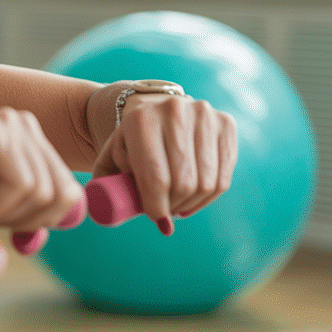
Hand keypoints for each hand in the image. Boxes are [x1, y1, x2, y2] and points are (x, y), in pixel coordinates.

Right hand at [0, 107, 83, 276]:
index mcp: (26, 142)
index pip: (69, 192)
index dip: (43, 221)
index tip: (4, 226)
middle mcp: (22, 126)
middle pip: (64, 193)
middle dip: (26, 220)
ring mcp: (8, 125)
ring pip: (44, 192)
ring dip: (7, 215)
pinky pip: (22, 185)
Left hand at [93, 93, 236, 232]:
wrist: (153, 112)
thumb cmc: (130, 144)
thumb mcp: (109, 160)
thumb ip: (105, 186)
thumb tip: (109, 214)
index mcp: (140, 120)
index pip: (155, 177)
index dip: (156, 206)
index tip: (156, 220)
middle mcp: (174, 111)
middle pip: (183, 182)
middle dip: (173, 206)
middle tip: (165, 212)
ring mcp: (204, 115)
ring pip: (206, 183)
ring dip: (192, 203)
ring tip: (177, 204)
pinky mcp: (226, 124)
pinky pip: (223, 176)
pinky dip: (209, 196)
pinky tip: (194, 197)